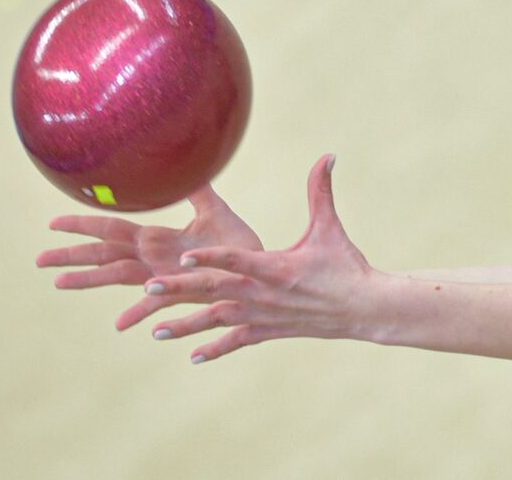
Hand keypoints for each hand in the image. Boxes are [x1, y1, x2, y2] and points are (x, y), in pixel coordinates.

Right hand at [36, 182, 264, 329]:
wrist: (261, 268)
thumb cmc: (237, 244)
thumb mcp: (214, 210)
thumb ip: (197, 189)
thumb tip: (187, 161)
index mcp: (157, 239)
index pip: (111, 229)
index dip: (84, 225)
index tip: (53, 223)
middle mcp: (154, 260)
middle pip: (104, 255)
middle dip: (72, 256)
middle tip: (38, 259)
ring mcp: (165, 278)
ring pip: (119, 277)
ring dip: (89, 281)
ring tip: (59, 283)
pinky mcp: (183, 292)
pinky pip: (159, 303)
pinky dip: (140, 311)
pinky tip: (121, 324)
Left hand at [141, 153, 378, 363]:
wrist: (363, 308)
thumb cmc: (346, 264)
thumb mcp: (330, 227)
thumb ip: (320, 191)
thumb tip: (329, 155)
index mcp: (276, 267)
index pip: (237, 260)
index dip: (210, 258)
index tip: (183, 258)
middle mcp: (265, 294)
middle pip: (216, 290)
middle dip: (180, 290)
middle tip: (148, 286)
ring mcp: (265, 315)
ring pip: (219, 320)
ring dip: (187, 326)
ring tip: (155, 330)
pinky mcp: (270, 330)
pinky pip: (238, 340)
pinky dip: (215, 349)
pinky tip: (193, 357)